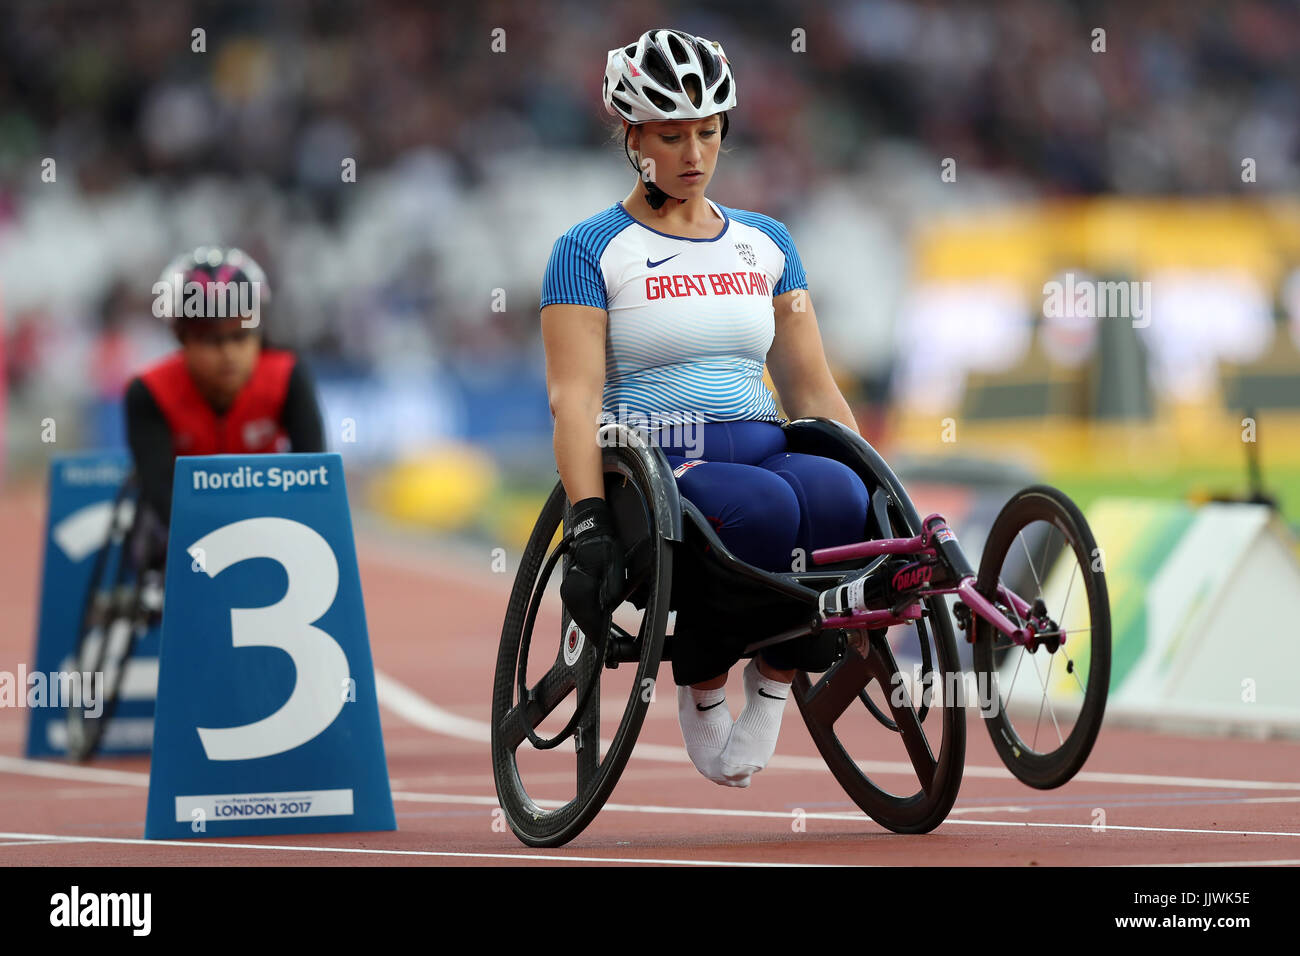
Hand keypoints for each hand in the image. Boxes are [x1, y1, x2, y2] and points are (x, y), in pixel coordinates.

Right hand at [560, 497, 624, 641]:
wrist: (590, 528)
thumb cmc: (602, 545)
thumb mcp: (612, 566)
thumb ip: (611, 588)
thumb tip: (609, 606)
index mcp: (580, 590)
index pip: (591, 622)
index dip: (600, 638)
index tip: (608, 652)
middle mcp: (571, 594)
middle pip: (585, 623)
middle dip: (597, 636)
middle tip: (609, 652)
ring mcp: (569, 592)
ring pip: (582, 617)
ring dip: (593, 628)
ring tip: (605, 641)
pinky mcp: (572, 590)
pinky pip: (581, 610)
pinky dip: (589, 618)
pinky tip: (598, 623)